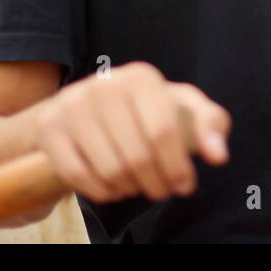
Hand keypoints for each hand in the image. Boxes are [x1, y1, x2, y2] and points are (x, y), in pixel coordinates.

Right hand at [32, 61, 230, 204]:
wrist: (84, 107)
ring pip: (109, 170)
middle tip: (161, 191)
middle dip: (156, 184)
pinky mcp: (50, 127)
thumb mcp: (181, 108)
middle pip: (137, 156)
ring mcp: (73, 105)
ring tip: (137, 186)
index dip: (177, 166)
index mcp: (142, 78)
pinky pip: (78, 176)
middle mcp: (105, 85)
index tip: (185, 186)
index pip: (163, 132)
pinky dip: (100, 192)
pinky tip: (112, 189)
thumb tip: (219, 155)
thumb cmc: (145, 111)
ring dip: (129, 189)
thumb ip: (210, 124)